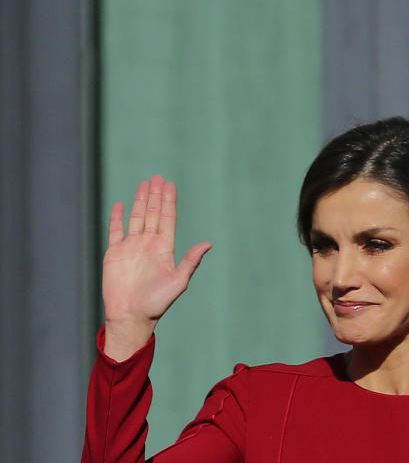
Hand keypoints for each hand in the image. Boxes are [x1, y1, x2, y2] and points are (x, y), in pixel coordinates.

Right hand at [102, 175, 210, 360]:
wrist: (131, 316)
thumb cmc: (156, 303)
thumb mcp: (178, 281)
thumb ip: (191, 261)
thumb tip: (208, 244)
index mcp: (164, 248)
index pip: (167, 219)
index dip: (169, 202)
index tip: (170, 185)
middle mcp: (148, 244)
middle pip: (153, 213)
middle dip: (156, 195)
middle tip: (158, 177)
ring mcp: (131, 247)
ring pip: (137, 217)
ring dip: (141, 201)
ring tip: (144, 184)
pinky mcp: (115, 253)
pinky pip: (116, 230)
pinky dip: (118, 217)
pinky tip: (121, 204)